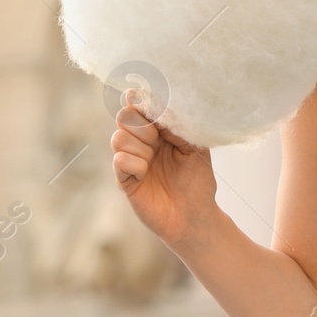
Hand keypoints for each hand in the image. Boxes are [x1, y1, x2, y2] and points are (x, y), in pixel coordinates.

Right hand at [110, 88, 218, 248]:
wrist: (196, 216)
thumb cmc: (197, 181)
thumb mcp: (196, 146)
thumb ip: (180, 124)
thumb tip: (164, 104)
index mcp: (158, 129)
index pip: (139, 105)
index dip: (140, 100)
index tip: (149, 103)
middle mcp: (141, 142)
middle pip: (124, 117)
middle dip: (141, 124)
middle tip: (158, 138)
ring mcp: (131, 160)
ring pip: (119, 137)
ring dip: (140, 146)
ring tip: (153, 160)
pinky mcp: (125, 181)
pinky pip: (119, 161)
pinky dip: (134, 163)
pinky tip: (145, 173)